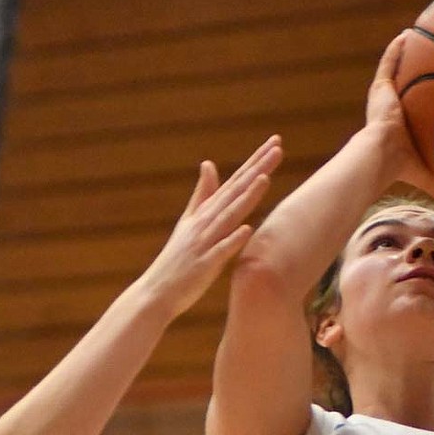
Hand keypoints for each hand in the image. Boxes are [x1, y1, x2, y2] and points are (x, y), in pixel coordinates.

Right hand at [140, 135, 282, 317]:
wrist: (156, 292)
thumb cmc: (177, 259)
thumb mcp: (188, 221)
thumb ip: (202, 194)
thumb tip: (209, 163)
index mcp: (205, 212)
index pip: (235, 182)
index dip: (254, 162)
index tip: (275, 142)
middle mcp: (205, 222)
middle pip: (235, 191)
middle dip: (256, 169)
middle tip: (277, 148)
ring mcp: (204, 243)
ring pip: (229, 216)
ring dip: (246, 198)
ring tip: (265, 179)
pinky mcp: (203, 265)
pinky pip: (220, 252)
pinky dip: (233, 240)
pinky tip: (247, 229)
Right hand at [366, 31, 433, 197]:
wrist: (380, 156)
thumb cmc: (400, 167)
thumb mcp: (423, 172)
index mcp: (398, 126)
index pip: (411, 109)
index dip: (421, 98)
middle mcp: (390, 108)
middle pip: (404, 85)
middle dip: (415, 72)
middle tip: (430, 58)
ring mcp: (383, 97)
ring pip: (395, 70)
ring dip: (404, 54)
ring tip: (418, 37)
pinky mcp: (380, 88)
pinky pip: (389, 62)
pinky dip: (397, 49)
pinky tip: (408, 34)